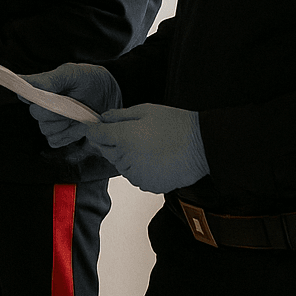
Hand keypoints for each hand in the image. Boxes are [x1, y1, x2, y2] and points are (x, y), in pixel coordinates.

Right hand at [22, 63, 122, 148]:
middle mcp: (43, 106)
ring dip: (64, 124)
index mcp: (42, 89)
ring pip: (46, 129)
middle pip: (37, 115)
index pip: (26, 94)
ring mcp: (52, 123)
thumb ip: (49, 79)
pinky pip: (55, 141)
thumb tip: (23, 80)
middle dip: (56, 110)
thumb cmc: (92, 80)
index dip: (37, 97)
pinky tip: (79, 126)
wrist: (112, 96)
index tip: (53, 96)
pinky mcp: (61, 136)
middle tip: (72, 103)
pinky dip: (68, 135)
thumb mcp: (72, 74)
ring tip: (79, 114)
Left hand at [84, 104, 208, 194]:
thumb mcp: (145, 110)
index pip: (94, 135)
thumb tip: (103, 118)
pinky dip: (138, 168)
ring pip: (120, 164)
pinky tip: (153, 157)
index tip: (95, 126)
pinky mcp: (147, 185)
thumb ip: (119, 115)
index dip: (93, 129)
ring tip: (145, 145)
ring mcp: (136, 174)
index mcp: (123, 137)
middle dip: (109, 142)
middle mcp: (125, 158)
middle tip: (127, 133)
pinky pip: (134, 175)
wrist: (202, 147)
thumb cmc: (176, 125)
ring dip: (124, 156)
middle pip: (105, 151)